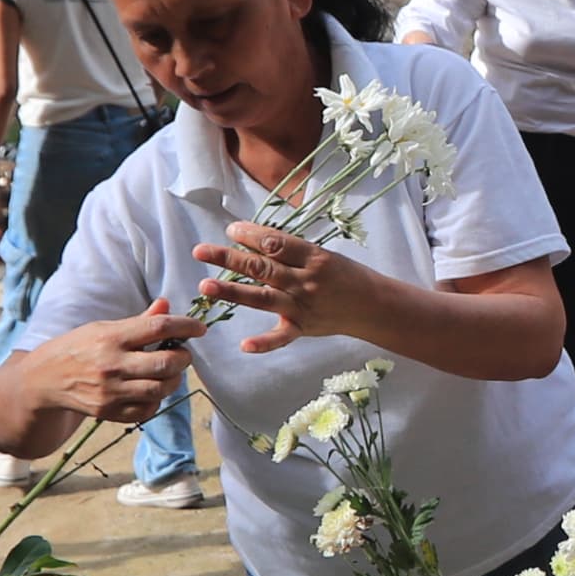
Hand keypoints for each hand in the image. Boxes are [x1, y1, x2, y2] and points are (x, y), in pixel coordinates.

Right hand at [42, 299, 201, 419]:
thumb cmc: (78, 348)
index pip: (158, 328)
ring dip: (174, 379)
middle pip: (165, 363)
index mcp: (110, 337)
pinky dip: (157, 398)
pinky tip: (152, 388)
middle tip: (182, 353)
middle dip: (183, 357)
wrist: (43, 381)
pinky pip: (147, 409)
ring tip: (169, 371)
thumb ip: (139, 321)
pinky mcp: (109, 413)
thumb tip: (167, 305)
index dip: (186, 326)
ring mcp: (110, 392)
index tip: (199, 328)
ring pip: (161, 389)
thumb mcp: (103, 328)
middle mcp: (111, 365)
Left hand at [192, 225, 363, 354]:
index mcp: (312, 257)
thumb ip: (291, 251)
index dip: (251, 235)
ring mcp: (303, 306)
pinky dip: (264, 343)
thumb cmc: (345, 275)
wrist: (373, 306)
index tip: (230, 229)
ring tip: (206, 286)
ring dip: (233, 292)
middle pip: (262, 268)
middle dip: (229, 258)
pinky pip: (281, 337)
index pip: (276, 243)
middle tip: (200, 251)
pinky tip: (245, 345)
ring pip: (262, 298)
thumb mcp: (323, 254)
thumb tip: (254, 241)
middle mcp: (305, 281)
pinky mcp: (302, 328)